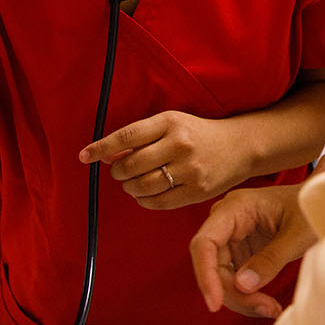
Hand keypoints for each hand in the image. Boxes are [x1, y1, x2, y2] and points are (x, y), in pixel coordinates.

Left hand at [80, 110, 253, 210]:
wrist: (239, 146)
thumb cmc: (198, 134)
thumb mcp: (170, 124)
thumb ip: (140, 137)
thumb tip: (107, 155)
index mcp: (170, 122)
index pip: (126, 136)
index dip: (101, 148)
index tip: (84, 156)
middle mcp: (179, 144)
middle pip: (131, 165)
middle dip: (118, 172)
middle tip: (120, 171)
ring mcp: (189, 169)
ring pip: (142, 186)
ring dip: (129, 187)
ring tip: (132, 183)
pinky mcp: (197, 191)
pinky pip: (158, 202)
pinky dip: (144, 201)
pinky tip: (145, 194)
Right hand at [189, 183, 317, 318]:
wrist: (324, 202)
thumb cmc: (313, 207)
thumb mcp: (298, 234)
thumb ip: (271, 259)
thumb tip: (242, 285)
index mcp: (236, 207)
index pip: (205, 243)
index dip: (205, 275)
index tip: (215, 304)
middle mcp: (228, 221)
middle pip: (213, 265)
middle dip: (234, 293)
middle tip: (265, 308)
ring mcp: (233, 236)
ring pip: (221, 276)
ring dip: (242, 298)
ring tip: (271, 308)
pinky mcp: (242, 251)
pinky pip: (234, 278)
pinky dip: (248, 295)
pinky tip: (268, 304)